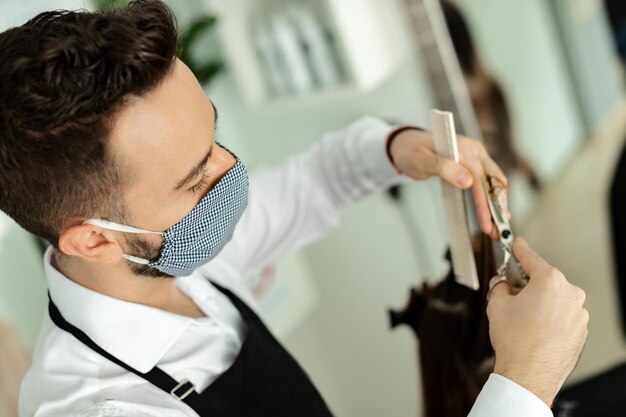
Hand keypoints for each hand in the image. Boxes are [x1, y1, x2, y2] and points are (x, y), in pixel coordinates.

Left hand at [389, 129, 507, 238]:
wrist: (406, 145)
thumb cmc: (411, 151)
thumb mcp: (422, 160)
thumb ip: (444, 168)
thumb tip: (467, 181)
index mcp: (464, 147)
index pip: (479, 177)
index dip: (484, 201)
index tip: (486, 221)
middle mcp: (474, 150)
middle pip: (493, 180)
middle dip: (497, 207)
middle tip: (497, 230)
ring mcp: (475, 157)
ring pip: (493, 182)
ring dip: (497, 204)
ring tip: (498, 226)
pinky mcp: (473, 164)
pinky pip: (487, 182)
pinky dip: (491, 198)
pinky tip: (493, 212)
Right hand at [487, 238, 587, 405]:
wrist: (528, 374)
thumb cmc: (515, 341)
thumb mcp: (497, 304)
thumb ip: (500, 285)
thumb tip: (502, 283)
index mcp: (550, 281)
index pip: (531, 258)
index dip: (520, 250)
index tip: (517, 244)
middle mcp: (569, 293)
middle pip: (544, 280)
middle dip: (527, 285)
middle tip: (510, 295)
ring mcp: (578, 313)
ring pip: (553, 299)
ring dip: (539, 303)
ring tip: (522, 321)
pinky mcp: (580, 330)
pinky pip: (562, 316)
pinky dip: (549, 318)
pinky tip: (534, 330)